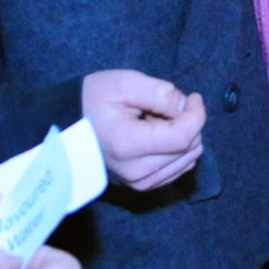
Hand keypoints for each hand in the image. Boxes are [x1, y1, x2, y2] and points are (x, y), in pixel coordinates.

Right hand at [82, 70, 206, 191]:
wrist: (71, 127)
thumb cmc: (94, 100)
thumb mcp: (124, 83)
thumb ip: (158, 91)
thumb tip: (185, 106)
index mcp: (128, 144)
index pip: (182, 137)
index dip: (197, 114)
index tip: (193, 97)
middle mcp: (136, 171)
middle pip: (189, 148)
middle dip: (187, 122)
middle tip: (164, 107)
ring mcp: (140, 182)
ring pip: (189, 159)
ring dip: (183, 135)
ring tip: (157, 121)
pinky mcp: (144, 186)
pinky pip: (180, 167)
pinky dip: (178, 149)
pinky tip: (157, 136)